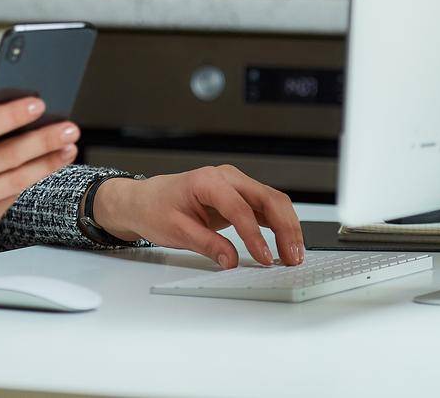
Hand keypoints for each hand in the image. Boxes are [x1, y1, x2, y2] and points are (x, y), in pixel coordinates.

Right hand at [0, 97, 79, 268]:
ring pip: (14, 179)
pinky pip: (9, 198)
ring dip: (47, 162)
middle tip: (69, 127)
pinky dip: (30, 181)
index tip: (37, 104)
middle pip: (5, 155)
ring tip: (69, 147)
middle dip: (43, 139)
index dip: (10, 115)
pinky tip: (47, 168)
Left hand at [92, 165, 304, 269]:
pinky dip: (279, 225)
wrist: (144, 199)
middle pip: (267, 198)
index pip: (240, 208)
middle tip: (292, 257)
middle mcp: (227, 178)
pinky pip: (266, 208)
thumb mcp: (176, 231)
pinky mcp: (239, 196)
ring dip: (288, 226)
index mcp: (208, 181)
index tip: (264, 258)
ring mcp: (235, 185)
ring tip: (294, 254)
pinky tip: (286, 243)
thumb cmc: (155, 208)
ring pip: (273, 201)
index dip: (254, 236)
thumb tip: (231, 260)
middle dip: (285, 228)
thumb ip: (206, 245)